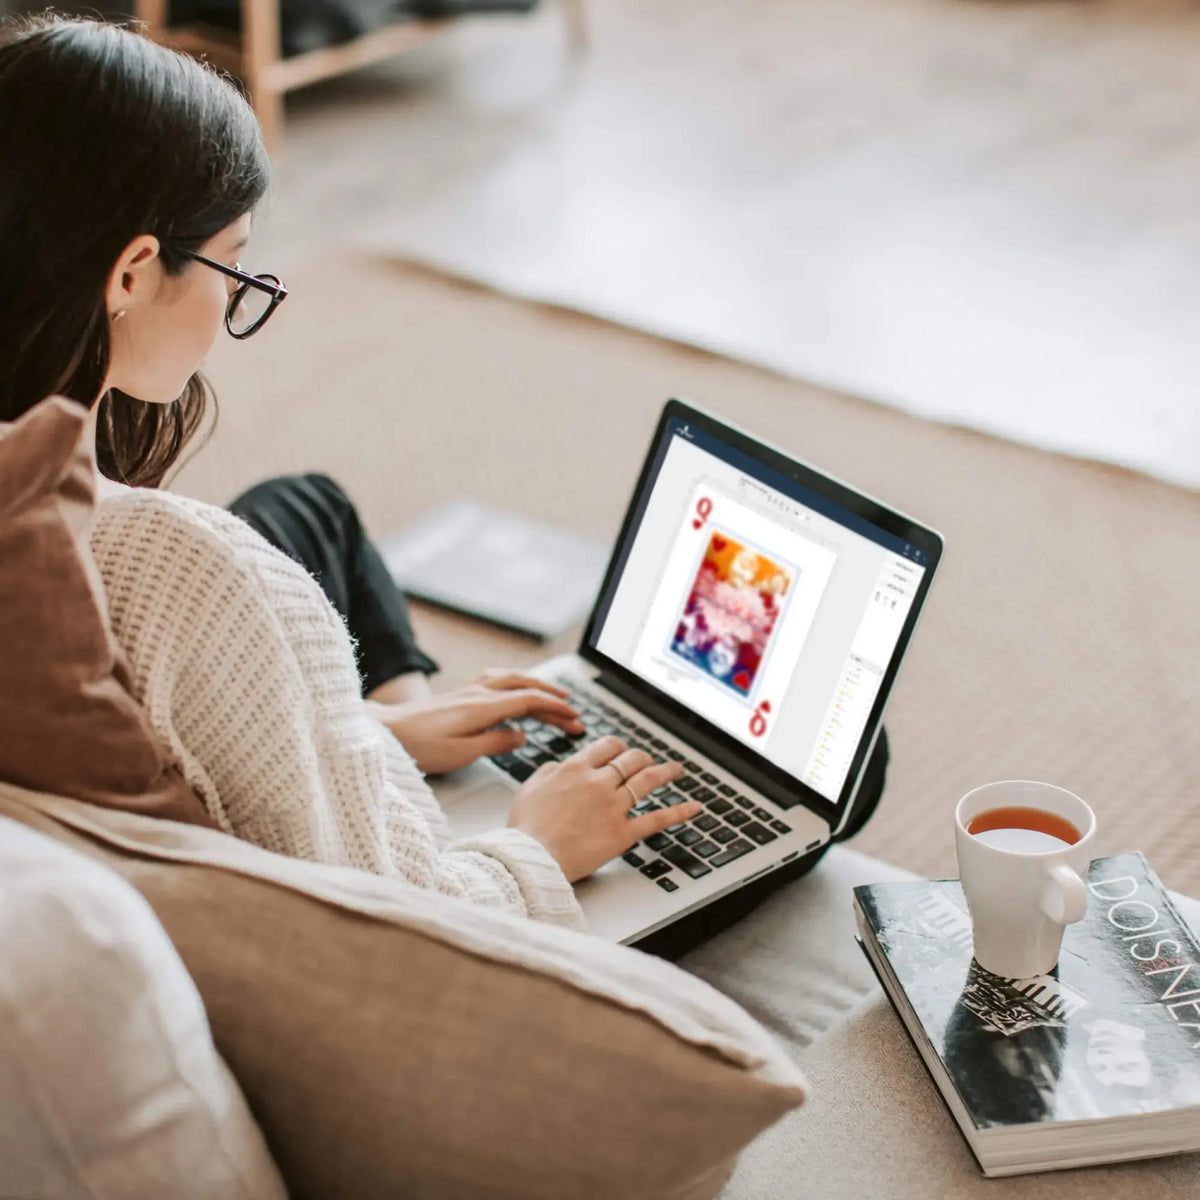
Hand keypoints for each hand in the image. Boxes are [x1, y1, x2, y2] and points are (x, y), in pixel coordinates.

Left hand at [372, 670, 583, 774]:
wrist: (386, 731)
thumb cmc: (419, 746)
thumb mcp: (461, 753)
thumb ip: (495, 743)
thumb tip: (521, 736)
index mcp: (483, 707)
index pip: (529, 701)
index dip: (555, 709)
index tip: (574, 718)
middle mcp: (478, 693)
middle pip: (525, 687)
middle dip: (552, 697)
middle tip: (573, 712)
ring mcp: (469, 690)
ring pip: (512, 679)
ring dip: (536, 686)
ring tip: (554, 696)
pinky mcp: (460, 694)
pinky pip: (497, 679)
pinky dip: (516, 682)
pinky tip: (517, 688)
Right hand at [507, 736, 702, 881]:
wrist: (531, 857)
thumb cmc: (525, 828)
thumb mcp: (528, 788)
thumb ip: (548, 772)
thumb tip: (560, 766)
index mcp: (575, 769)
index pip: (607, 747)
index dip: (618, 747)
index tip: (622, 751)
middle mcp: (599, 782)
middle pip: (631, 759)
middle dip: (642, 758)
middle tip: (648, 761)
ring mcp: (614, 807)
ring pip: (648, 781)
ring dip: (666, 772)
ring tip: (677, 770)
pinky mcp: (623, 833)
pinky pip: (657, 819)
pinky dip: (679, 812)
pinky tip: (694, 807)